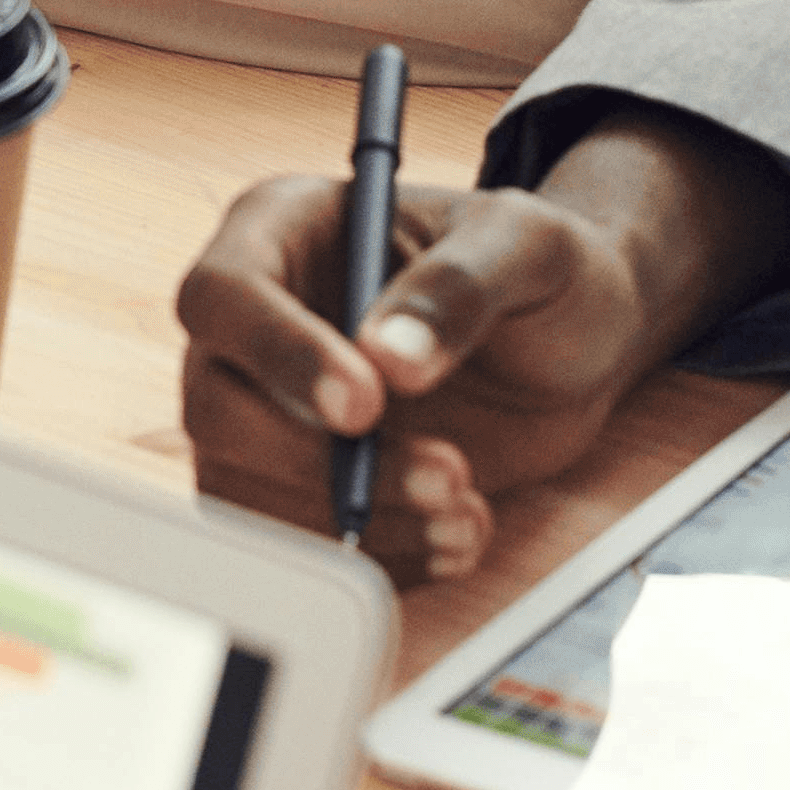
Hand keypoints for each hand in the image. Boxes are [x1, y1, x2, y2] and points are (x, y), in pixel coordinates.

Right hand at [174, 106, 789, 578]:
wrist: (574, 346)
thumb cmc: (541, 269)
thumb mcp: (528, 246)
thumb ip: (461, 287)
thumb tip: (390, 358)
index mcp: (280, 230)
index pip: (222, 295)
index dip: (278, 355)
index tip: (366, 406)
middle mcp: (254, 324)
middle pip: (215, 409)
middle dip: (320, 464)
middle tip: (446, 473)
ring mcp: (267, 410)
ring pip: (246, 489)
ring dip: (354, 522)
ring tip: (465, 508)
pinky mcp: (300, 484)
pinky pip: (297, 545)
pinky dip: (379, 559)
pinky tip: (457, 533)